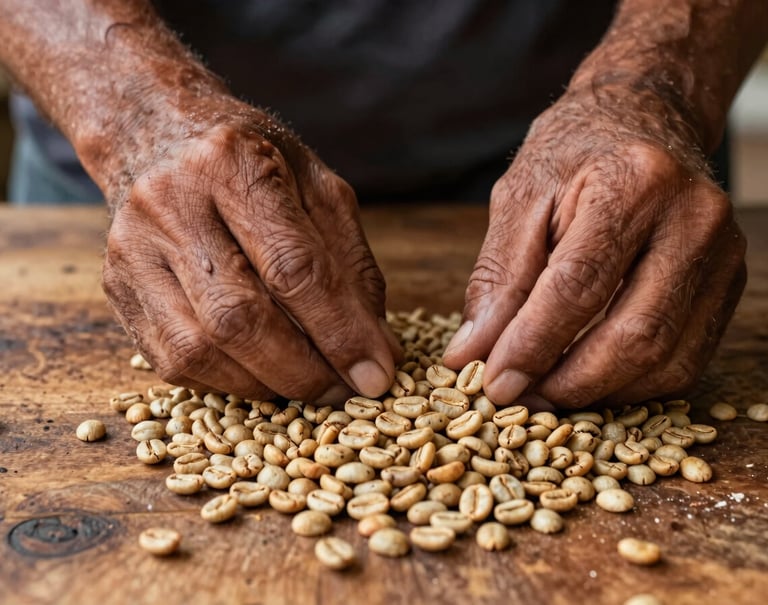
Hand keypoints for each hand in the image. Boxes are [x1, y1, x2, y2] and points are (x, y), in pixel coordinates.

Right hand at [102, 106, 397, 402]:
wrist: (159, 134)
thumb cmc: (253, 162)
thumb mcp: (318, 189)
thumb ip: (352, 266)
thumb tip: (378, 352)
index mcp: (233, 164)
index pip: (294, 268)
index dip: (340, 332)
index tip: (377, 375)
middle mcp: (171, 203)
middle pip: (240, 318)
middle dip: (304, 371)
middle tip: (345, 391)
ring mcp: (134, 248)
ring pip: (201, 349)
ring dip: (266, 384)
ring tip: (308, 383)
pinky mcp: (117, 285)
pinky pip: (173, 360)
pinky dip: (227, 382)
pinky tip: (261, 372)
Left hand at [443, 85, 745, 408]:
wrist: (643, 120)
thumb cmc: (573, 157)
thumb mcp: (519, 198)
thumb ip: (497, 278)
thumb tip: (471, 354)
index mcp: (633, 183)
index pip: (579, 286)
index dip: (532, 345)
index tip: (494, 384)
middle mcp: (692, 220)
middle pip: (634, 334)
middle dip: (569, 383)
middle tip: (520, 401)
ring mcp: (723, 255)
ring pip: (666, 359)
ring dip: (600, 394)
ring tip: (546, 395)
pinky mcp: (728, 284)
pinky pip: (686, 361)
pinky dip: (632, 386)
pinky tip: (589, 381)